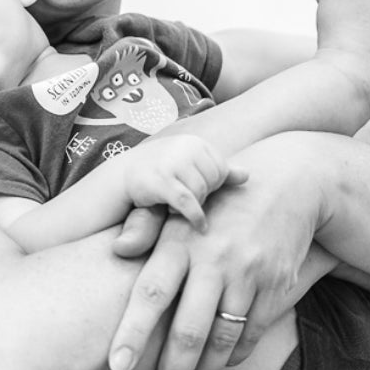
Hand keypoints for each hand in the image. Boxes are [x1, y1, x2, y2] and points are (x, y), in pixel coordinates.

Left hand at [108, 134, 323, 369]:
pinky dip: (233, 354)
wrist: (288, 181)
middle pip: (189, 330)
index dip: (132, 333)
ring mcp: (248, 275)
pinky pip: (251, 333)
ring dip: (202, 369)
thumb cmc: (219, 198)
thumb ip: (145, 225)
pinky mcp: (276, 286)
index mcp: (181, 239)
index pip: (151, 294)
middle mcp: (214, 259)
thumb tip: (119, 249)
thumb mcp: (180, 203)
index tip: (116, 365)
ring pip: (221, 339)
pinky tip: (218, 362)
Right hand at [123, 134, 248, 231]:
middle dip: (203, 195)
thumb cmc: (160, 174)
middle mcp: (184, 147)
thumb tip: (248, 174)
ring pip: (202, 193)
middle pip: (214, 181)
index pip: (222, 170)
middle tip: (184, 199)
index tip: (195, 191)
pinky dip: (196, 217)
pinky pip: (189, 203)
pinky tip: (200, 227)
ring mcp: (172, 162)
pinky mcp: (161, 180)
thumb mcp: (190, 168)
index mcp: (195, 142)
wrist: (121, 177)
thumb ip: (219, 171)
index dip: (212, 186)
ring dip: (193, 206)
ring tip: (176, 206)